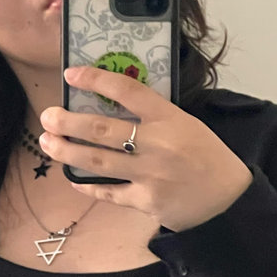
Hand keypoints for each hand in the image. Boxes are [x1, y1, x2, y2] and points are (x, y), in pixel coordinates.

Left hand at [38, 67, 252, 231]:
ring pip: (97, 161)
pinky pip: (108, 192)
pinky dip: (86, 185)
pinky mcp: (145, 202)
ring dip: (67, 151)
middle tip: (48, 116)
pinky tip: (71, 177)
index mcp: (170, 118)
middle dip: (68, 122)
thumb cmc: (208, 157)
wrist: (229, 199)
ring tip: (47, 142)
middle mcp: (157, 145)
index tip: (71, 74)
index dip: (96, 80)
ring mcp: (149, 175)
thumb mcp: (188, 125)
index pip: (127, 92)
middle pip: (102, 130)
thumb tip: (114, 104)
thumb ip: (155, 116)